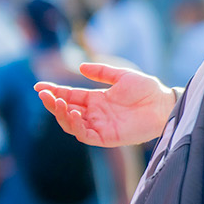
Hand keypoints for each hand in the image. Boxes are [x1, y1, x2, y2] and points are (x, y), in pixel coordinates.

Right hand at [34, 62, 174, 147]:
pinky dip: (77, 126)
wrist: (164, 103)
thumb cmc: (147, 89)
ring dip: (62, 115)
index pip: (70, 96)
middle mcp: (95, 113)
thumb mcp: (122, 76)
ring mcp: (100, 126)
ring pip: (72, 124)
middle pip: (67, 111)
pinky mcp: (107, 137)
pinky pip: (86, 135)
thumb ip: (102, 72)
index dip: (54, 91)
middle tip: (44, 95)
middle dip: (54, 103)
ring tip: (58, 103)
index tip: (39, 86)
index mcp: (97, 99)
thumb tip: (81, 66)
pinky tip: (74, 114)